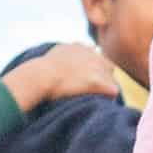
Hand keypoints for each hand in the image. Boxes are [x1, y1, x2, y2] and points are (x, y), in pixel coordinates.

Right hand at [3, 42, 119, 112]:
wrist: (39, 76)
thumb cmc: (39, 71)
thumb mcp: (50, 55)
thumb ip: (61, 54)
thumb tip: (60, 57)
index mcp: (79, 48)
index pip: (97, 57)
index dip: (94, 70)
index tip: (86, 80)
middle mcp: (91, 54)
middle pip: (108, 67)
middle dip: (103, 78)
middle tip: (92, 91)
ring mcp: (96, 67)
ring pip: (110, 80)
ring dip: (104, 89)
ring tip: (94, 99)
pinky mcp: (98, 81)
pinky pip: (113, 91)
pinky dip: (108, 98)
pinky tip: (99, 104)